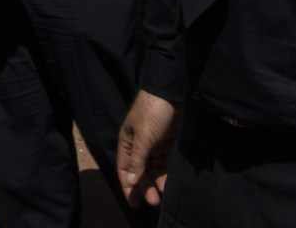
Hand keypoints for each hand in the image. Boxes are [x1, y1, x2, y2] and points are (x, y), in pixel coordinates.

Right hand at [116, 91, 178, 207]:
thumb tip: (130, 181)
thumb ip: (137, 161)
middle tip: (153, 202)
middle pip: (138, 171)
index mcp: (127, 142)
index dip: (128, 187)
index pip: (124, 169)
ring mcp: (152, 144)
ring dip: (155, 182)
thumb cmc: (152, 113)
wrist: (170, 92)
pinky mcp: (166, 142)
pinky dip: (164, 173)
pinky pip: (163, 162)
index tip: (134, 203)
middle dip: (144, 187)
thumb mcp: (143, 138)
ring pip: (151, 169)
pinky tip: (168, 183)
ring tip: (161, 195)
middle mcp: (138, 145)